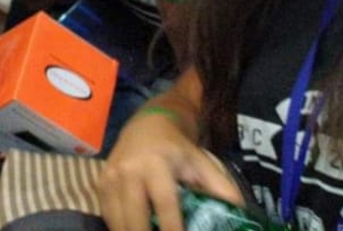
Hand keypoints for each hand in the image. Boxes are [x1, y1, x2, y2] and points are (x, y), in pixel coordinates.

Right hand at [99, 114, 241, 230]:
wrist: (148, 123)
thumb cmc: (177, 148)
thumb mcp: (201, 162)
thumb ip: (221, 187)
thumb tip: (242, 213)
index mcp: (156, 164)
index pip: (165, 207)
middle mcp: (130, 170)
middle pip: (136, 221)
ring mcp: (111, 177)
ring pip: (118, 224)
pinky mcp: (101, 184)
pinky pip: (109, 218)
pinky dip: (121, 230)